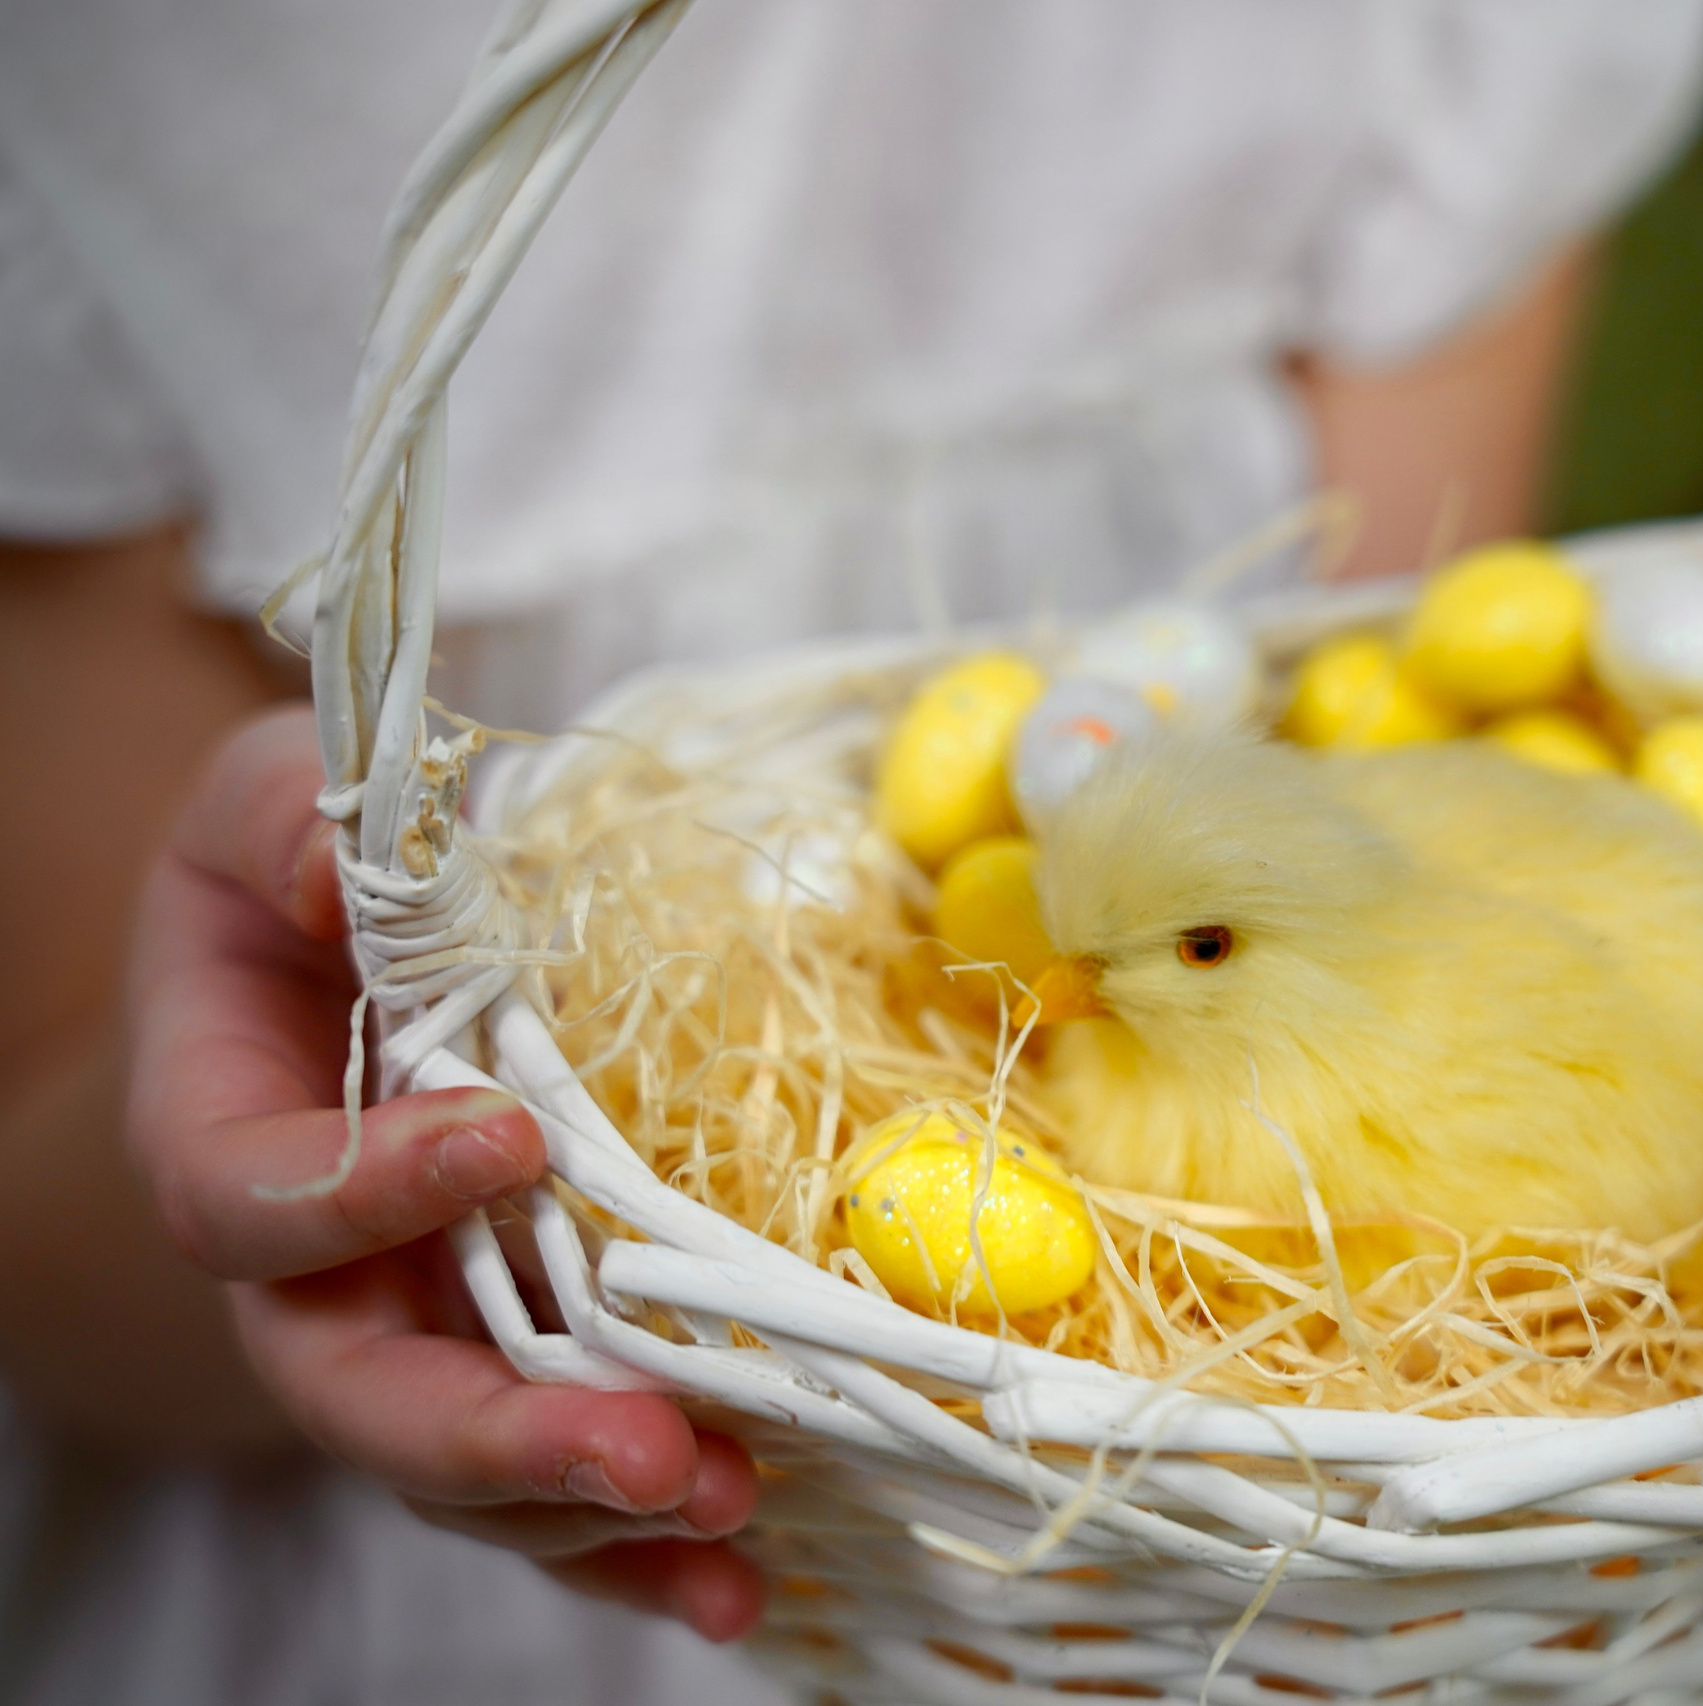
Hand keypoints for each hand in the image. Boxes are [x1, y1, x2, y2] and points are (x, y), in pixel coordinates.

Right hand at [125, 706, 764, 1638]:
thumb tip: (341, 861)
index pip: (255, 1204)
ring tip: (725, 1513)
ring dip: (596, 1515)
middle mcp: (315, 1281)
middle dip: (504, 1440)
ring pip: (477, 1475)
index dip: (363, 1192)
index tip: (509, 1138)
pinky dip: (644, 1555)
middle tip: (645, 1450)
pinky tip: (742, 1587)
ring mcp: (424, 1344)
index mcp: (227, 1141)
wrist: (346, 970)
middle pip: (370, 1400)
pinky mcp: (526, 1376)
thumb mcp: (276, 808)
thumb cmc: (305, 883)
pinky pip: (565, 1490)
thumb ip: (294, 828)